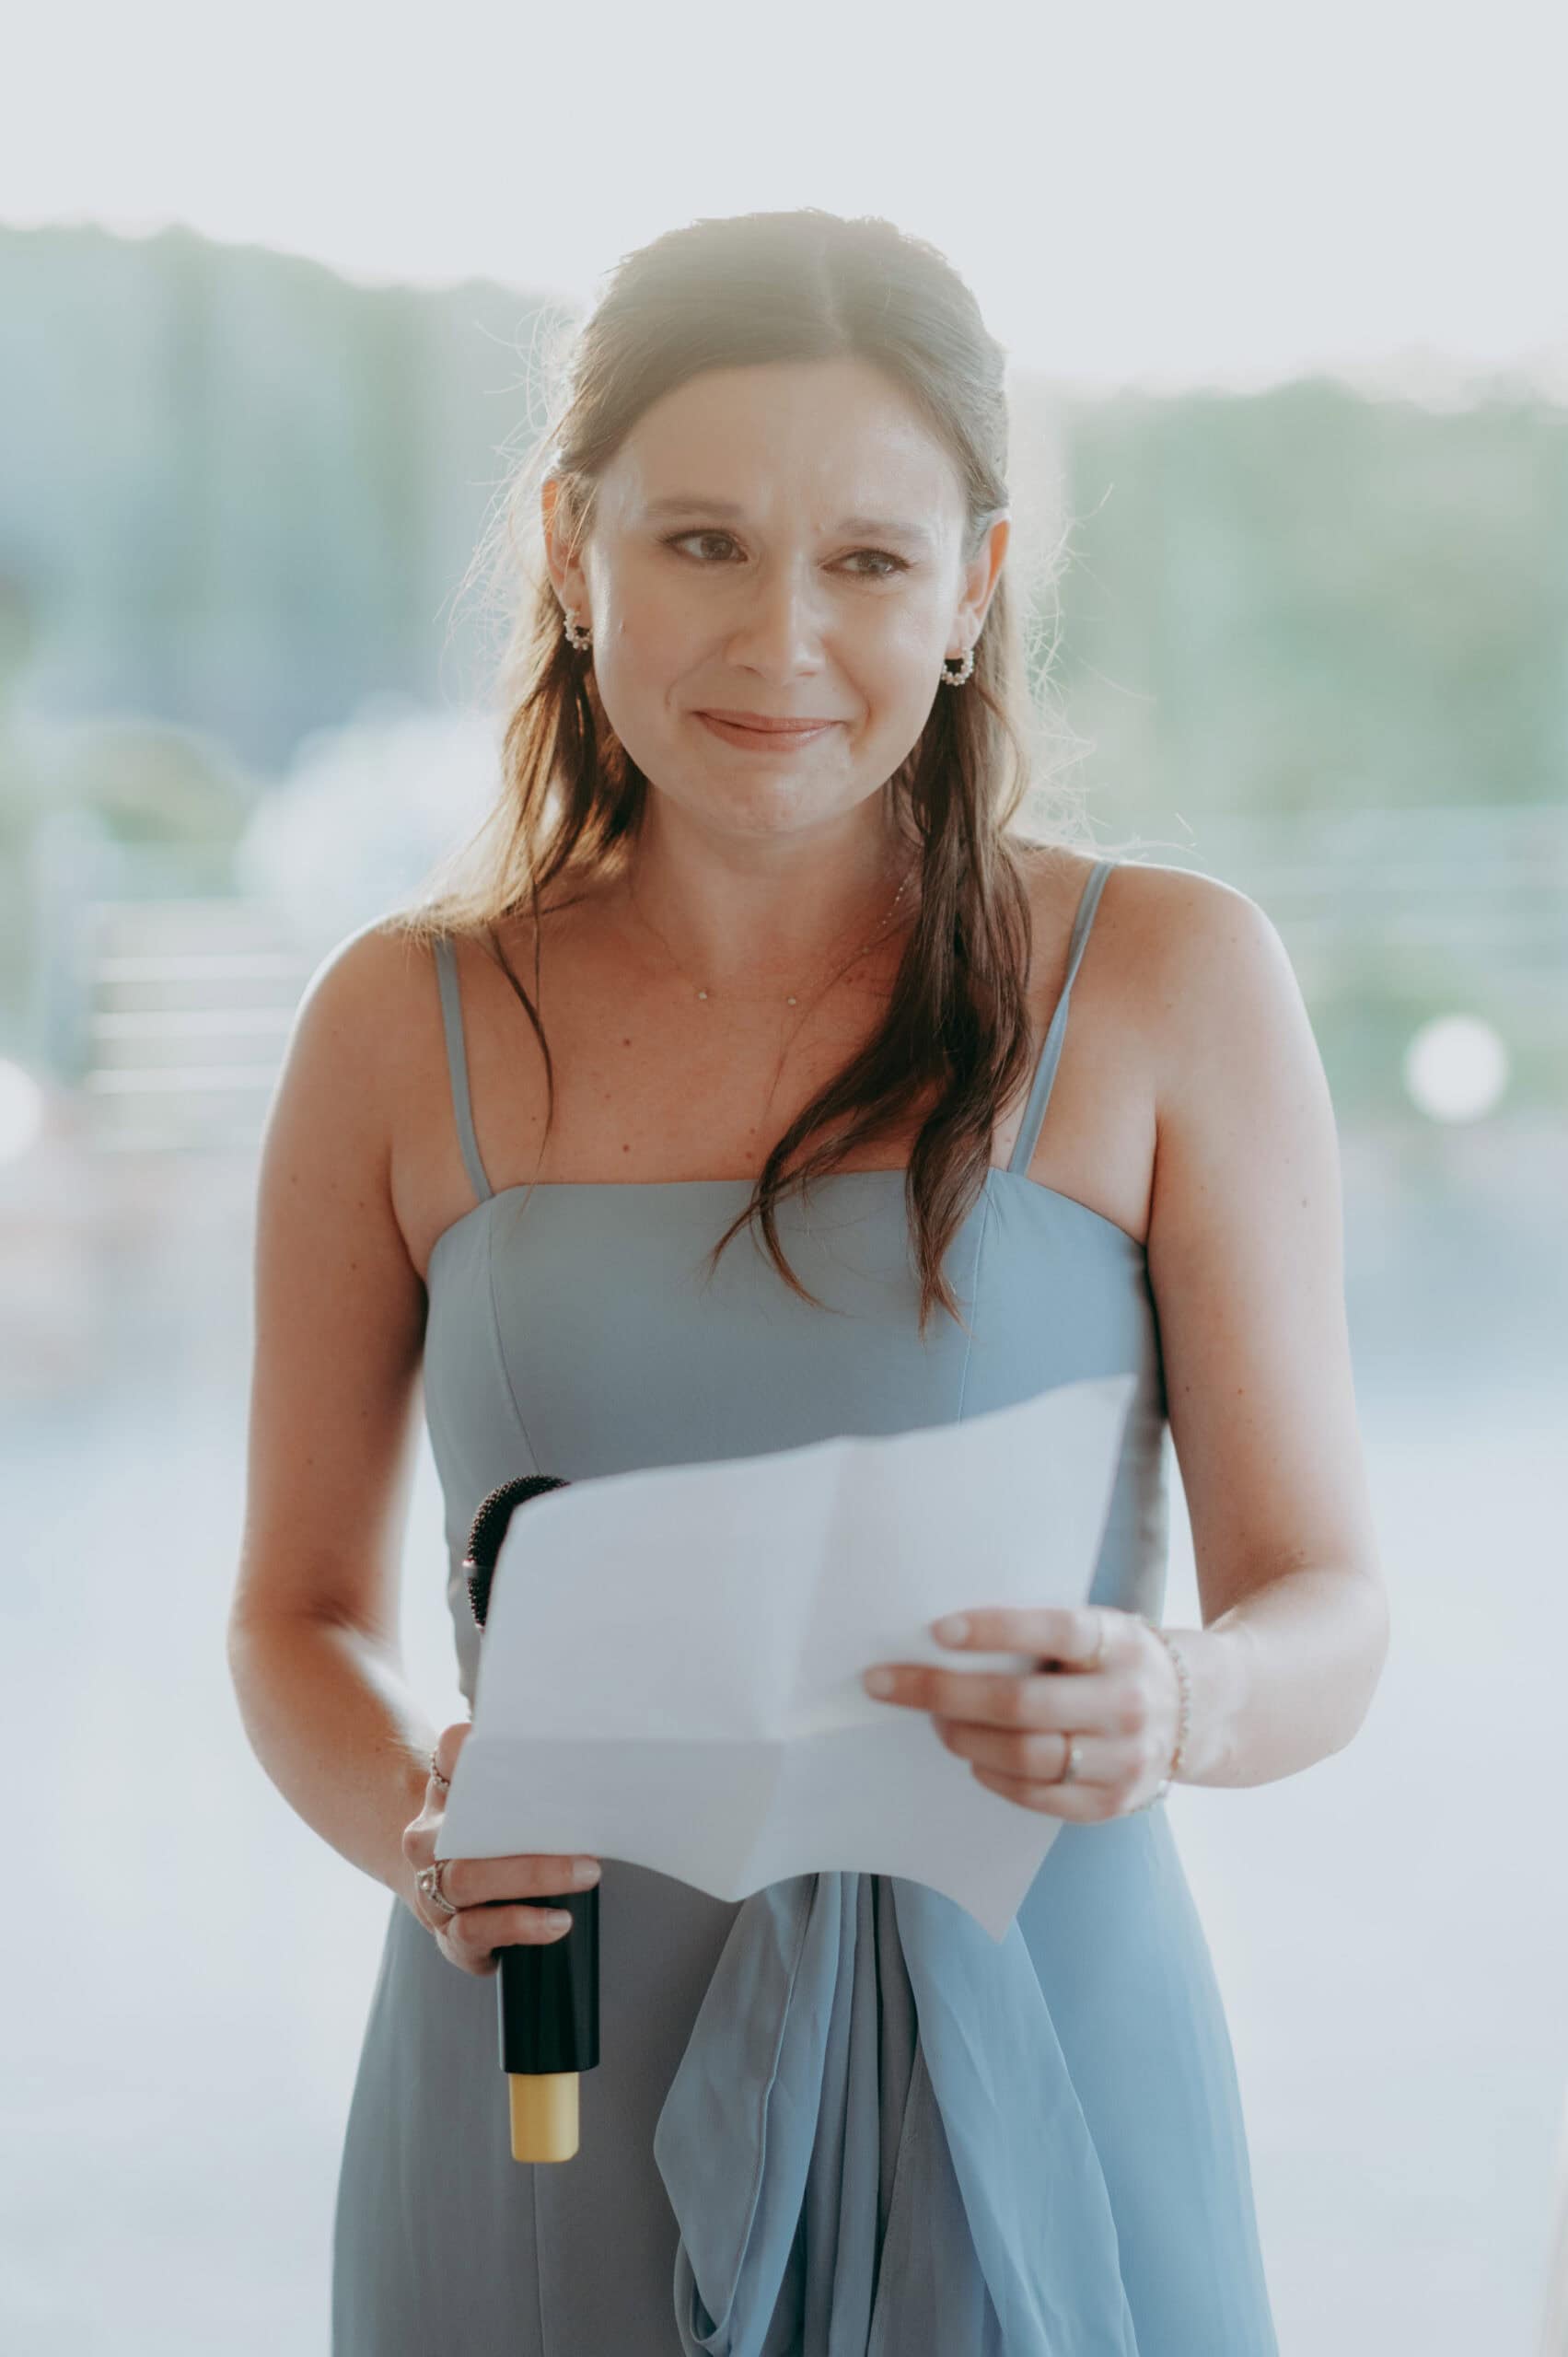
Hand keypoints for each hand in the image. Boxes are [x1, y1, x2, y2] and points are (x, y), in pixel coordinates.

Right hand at [400, 1719, 602, 1977]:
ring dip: (533, 1877)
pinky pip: (474, 1932)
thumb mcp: (501, 1806)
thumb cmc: (488, 1841)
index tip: (504, 1737)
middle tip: (585, 1840)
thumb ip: (531, 1781)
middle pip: (465, 1829)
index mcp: (441, 1794)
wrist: (445, 1890)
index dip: (469, 1744)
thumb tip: (581, 1757)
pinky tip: (557, 1922)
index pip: (450, 1754)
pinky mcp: (449, 1935)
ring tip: (584, 1875)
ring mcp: (432, 1890)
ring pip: (467, 1880)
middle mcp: (428, 1841)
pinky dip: (520, 1925)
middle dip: (526, 1830)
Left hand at [861, 1605, 1182, 1820]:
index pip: (1055, 1631)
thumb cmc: (1118, 1659)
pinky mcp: (1115, 1802)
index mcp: (1121, 1642)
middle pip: (1022, 1703)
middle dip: (944, 1693)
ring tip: (934, 1720)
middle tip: (889, 1683)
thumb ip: (1044, 1634)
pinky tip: (972, 1757)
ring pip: (1025, 1756)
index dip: (996, 1630)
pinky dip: (995, 1776)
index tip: (938, 1630)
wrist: (1201, 1709)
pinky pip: (1039, 1796)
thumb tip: (944, 1640)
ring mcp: (1126, 1758)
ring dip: (963, 1738)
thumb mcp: (1100, 1628)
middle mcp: (1129, 1701)